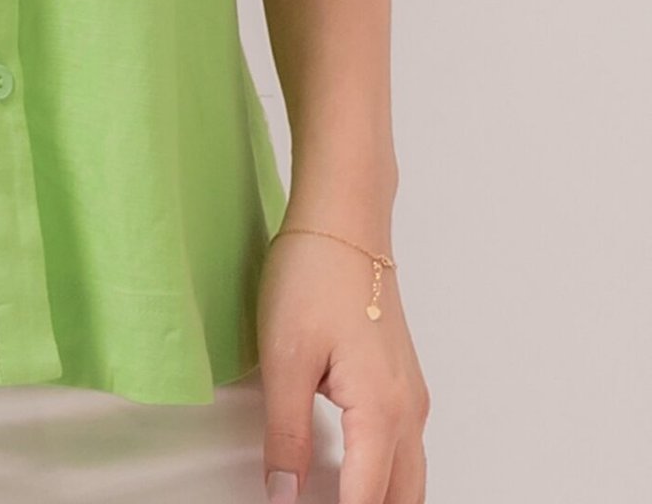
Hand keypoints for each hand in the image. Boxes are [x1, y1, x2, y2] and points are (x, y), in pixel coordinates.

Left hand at [256, 228, 430, 501]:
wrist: (344, 219)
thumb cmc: (316, 273)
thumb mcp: (285, 359)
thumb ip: (286, 437)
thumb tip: (285, 497)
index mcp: (381, 414)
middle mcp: (408, 413)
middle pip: (399, 502)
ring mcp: (410, 398)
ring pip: (408, 482)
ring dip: (379, 500)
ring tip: (333, 498)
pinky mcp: (402, 384)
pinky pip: (404, 453)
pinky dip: (383, 478)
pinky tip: (349, 476)